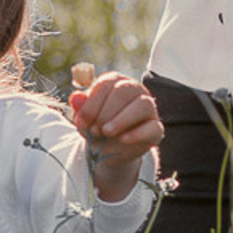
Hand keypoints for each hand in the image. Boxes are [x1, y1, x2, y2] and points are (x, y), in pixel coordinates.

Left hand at [68, 62, 163, 202]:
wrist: (108, 150)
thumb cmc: (96, 126)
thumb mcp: (85, 118)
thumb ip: (80, 107)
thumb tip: (75, 97)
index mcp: (116, 81)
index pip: (106, 84)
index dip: (92, 104)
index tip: (82, 122)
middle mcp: (135, 90)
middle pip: (124, 91)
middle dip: (106, 112)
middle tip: (95, 130)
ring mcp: (149, 108)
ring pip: (143, 104)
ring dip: (122, 119)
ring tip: (107, 132)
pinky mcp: (156, 128)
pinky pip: (153, 127)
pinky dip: (137, 133)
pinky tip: (123, 139)